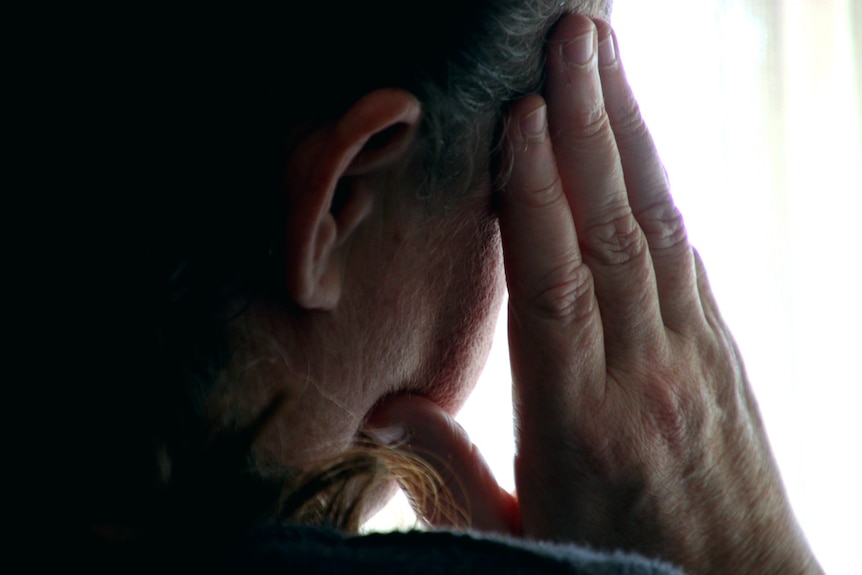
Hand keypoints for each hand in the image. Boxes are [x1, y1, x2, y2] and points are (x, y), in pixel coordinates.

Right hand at [366, 13, 820, 574]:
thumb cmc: (615, 565)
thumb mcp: (513, 541)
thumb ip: (447, 471)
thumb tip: (387, 407)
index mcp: (579, 422)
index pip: (555, 287)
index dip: (536, 198)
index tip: (520, 118)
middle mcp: (645, 373)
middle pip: (614, 230)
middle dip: (589, 124)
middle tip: (572, 38)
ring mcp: (694, 354)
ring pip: (658, 223)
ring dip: (628, 132)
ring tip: (602, 56)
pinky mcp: (721, 349)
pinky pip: (686, 249)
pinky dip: (657, 182)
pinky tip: (635, 138)